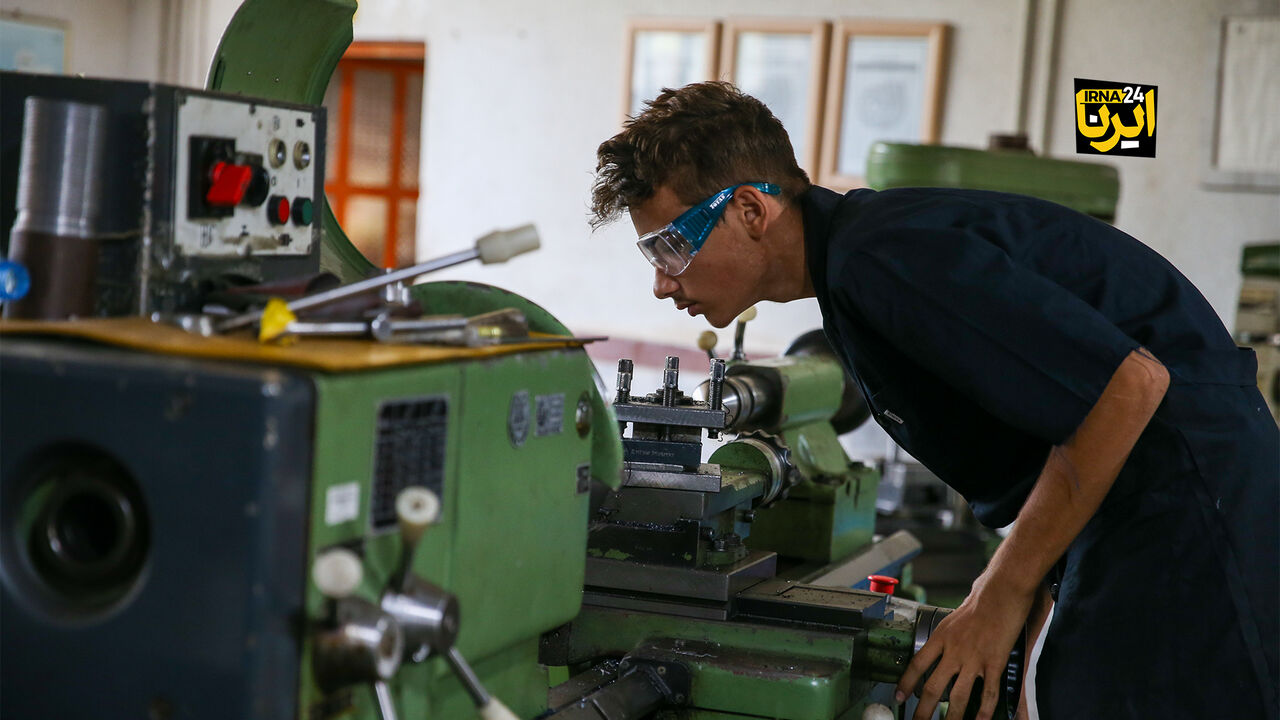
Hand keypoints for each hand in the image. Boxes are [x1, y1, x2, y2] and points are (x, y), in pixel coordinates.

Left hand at [895, 573, 1033, 719]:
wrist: (1002, 592)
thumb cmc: (981, 599)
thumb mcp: (954, 617)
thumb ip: (948, 636)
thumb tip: (944, 649)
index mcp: (941, 637)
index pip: (917, 664)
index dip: (906, 683)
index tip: (899, 697)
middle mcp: (954, 650)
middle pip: (934, 687)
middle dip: (924, 710)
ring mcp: (974, 658)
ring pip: (959, 696)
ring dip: (952, 717)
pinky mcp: (995, 662)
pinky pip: (988, 692)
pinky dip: (985, 710)